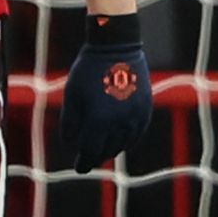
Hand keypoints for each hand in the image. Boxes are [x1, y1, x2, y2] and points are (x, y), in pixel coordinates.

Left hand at [61, 17, 153, 173]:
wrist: (117, 48)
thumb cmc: (88, 70)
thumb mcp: (72, 94)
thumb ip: (70, 121)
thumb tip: (70, 144)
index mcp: (100, 120)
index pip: (90, 150)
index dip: (84, 161)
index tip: (79, 168)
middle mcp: (121, 122)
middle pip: (107, 149)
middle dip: (96, 156)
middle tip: (88, 160)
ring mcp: (136, 117)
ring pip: (123, 144)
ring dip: (111, 149)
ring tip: (101, 151)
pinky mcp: (146, 110)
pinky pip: (136, 133)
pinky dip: (126, 140)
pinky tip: (119, 141)